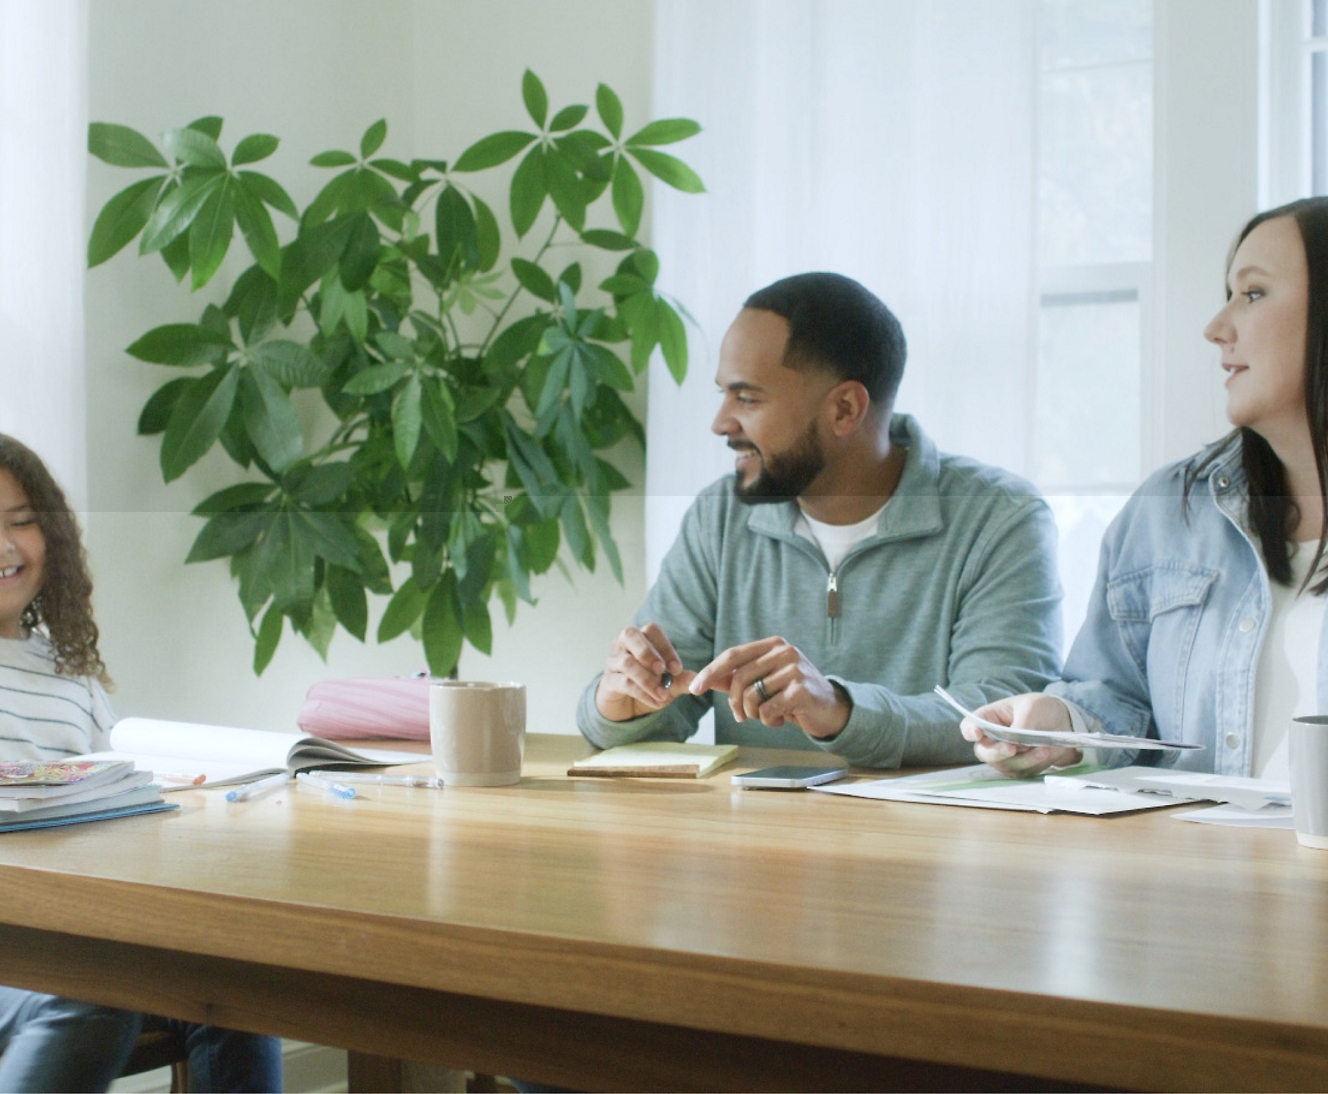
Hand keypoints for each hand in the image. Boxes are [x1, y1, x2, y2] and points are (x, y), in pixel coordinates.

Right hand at [594, 623, 697, 721]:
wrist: (626, 707)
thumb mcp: (667, 683)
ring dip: (647, 679)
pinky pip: (623, 683)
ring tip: (662, 694)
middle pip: (630, 634)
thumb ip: (680, 680)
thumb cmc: (648, 686)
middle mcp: (623, 645)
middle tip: (662, 670)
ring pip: (627, 662)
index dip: (665, 647)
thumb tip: (695, 678)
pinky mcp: (608, 681)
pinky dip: (642, 693)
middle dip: (648, 652)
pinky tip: (656, 702)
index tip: (677, 669)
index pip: (651, 630)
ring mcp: (613, 662)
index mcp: (641, 638)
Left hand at [689, 636, 849, 738]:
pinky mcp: (801, 690)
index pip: (732, 655)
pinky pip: (768, 710)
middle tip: (741, 717)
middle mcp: (784, 652)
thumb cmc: (793, 695)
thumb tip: (704, 679)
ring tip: (768, 716)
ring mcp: (794, 669)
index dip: (711, 672)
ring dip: (754, 714)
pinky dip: (769, 721)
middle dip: (734, 703)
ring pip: (752, 696)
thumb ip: (736, 679)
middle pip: (739, 678)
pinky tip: (781, 720)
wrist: (830, 709)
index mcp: (772, 645)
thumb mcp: (764, 682)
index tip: (694, 689)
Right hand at [960, 693, 1079, 777]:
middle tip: (1012, 748)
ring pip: (1004, 765)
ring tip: (1044, 748)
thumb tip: (1014, 745)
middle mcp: (991, 740)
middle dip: (997, 752)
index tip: (976, 734)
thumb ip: (1020, 726)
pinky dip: (1034, 764)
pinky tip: (1046, 753)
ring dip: (1024, 759)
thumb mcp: (1031, 708)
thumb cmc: (1041, 709)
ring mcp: (1003, 756)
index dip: (969, 731)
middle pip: (983, 752)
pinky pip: (1021, 771)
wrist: (1063, 723)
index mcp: (988, 718)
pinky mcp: (1018, 768)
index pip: (969, 726)